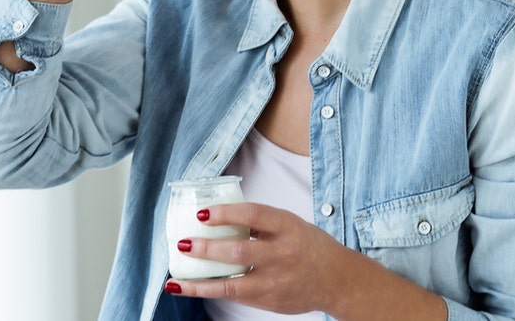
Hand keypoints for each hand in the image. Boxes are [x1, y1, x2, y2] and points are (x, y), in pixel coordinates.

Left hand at [166, 202, 345, 314]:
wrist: (337, 280)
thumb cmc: (308, 246)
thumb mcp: (291, 225)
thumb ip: (261, 223)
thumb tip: (220, 216)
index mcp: (288, 227)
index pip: (253, 215)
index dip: (225, 213)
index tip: (202, 213)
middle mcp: (282, 254)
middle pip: (239, 252)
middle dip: (207, 249)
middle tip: (184, 243)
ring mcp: (276, 281)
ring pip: (232, 283)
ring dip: (201, 283)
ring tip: (176, 280)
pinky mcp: (270, 301)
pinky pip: (236, 295)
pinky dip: (212, 292)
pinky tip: (193, 288)